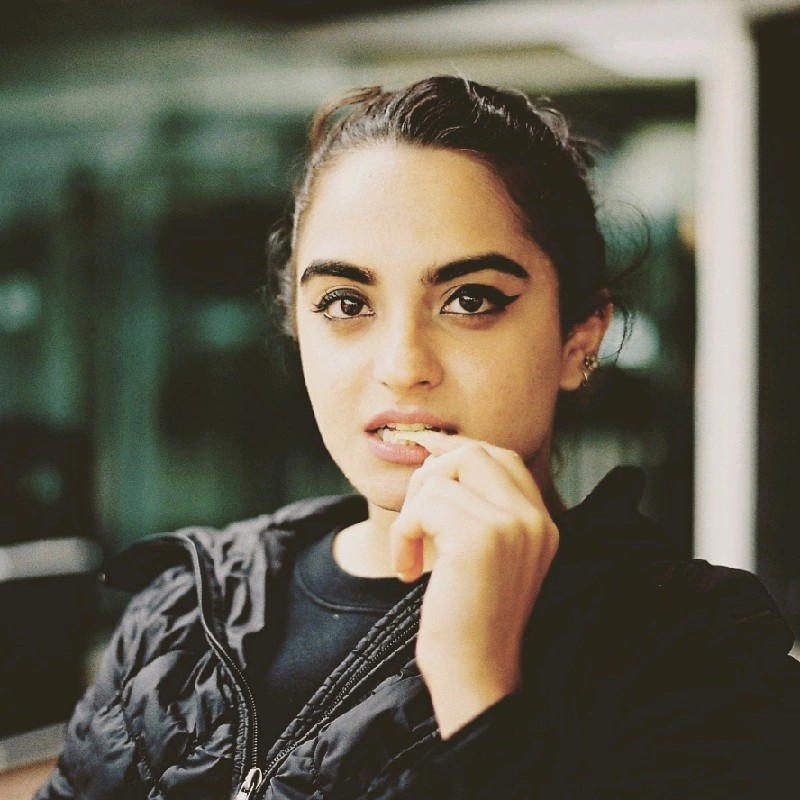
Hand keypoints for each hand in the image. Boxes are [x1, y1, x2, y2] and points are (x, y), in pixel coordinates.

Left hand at [389, 431, 558, 737]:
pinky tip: (408, 569)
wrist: (476, 677)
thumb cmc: (469, 620)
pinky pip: (424, 506)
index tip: (425, 464)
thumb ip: (477, 510)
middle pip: (473, 452)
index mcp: (541, 523)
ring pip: (442, 476)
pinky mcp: (479, 540)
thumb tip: (436, 458)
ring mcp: (510, 526)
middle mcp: (534, 519)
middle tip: (417, 521)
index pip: (502, 457)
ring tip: (412, 552)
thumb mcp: (485, 557)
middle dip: (431, 475)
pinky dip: (404, 533)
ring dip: (412, 512)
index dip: (457, 452)